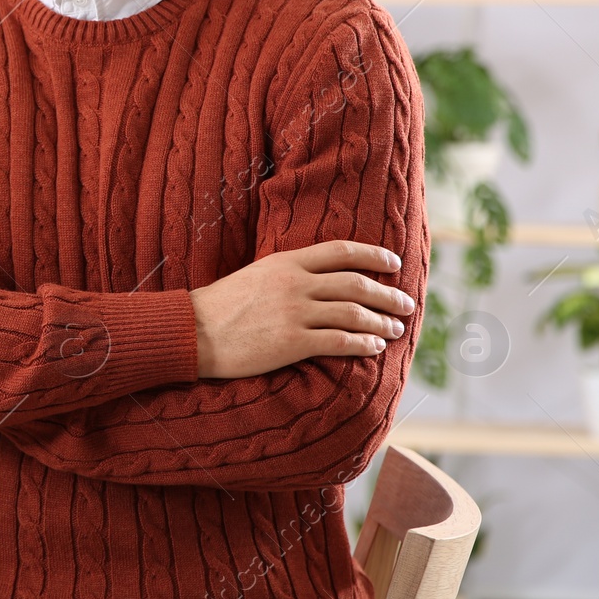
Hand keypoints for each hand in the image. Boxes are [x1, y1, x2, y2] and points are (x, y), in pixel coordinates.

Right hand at [189, 240, 413, 378]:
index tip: (393, 263)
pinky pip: (339, 341)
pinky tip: (373, 347)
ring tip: (395, 329)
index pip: (341, 251)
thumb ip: (286, 275)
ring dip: (381, 322)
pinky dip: (362, 343)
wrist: (192, 331)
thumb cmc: (220, 306)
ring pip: (353, 313)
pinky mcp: (291, 342)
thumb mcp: (255, 276)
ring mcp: (294, 313)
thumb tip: (316, 280)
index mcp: (285, 262)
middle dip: (387, 294)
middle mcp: (294, 283)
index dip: (373, 255)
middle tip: (406, 304)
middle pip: (355, 283)